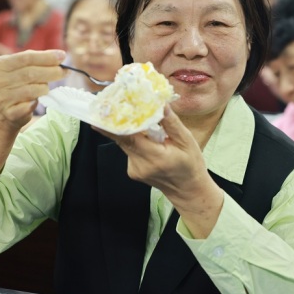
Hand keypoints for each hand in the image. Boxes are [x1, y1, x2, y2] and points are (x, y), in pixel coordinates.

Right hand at [0, 49, 65, 130]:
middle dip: (51, 71)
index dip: (46, 57)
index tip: (62, 56)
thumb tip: (60, 56)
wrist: (2, 111)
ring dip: (44, 88)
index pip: (26, 58)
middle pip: (30, 73)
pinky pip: (29, 106)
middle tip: (65, 71)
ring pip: (32, 90)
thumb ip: (36, 60)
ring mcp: (2, 98)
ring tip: (46, 88)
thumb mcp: (20, 68)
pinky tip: (37, 101)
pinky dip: (36, 103)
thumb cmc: (17, 85)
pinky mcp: (9, 113)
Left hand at [96, 106, 222, 237]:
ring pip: (125, 143)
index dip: (113, 126)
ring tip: (136, 116)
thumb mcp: (187, 141)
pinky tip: (145, 136)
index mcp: (155, 157)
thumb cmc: (190, 165)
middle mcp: (140, 165)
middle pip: (123, 139)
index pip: (129, 139)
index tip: (102, 114)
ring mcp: (134, 170)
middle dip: (119, 121)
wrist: (187, 190)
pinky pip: (129, 149)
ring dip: (129, 130)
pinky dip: (134, 139)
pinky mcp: (132, 171)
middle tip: (114, 103)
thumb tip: (160, 104)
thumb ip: (171, 123)